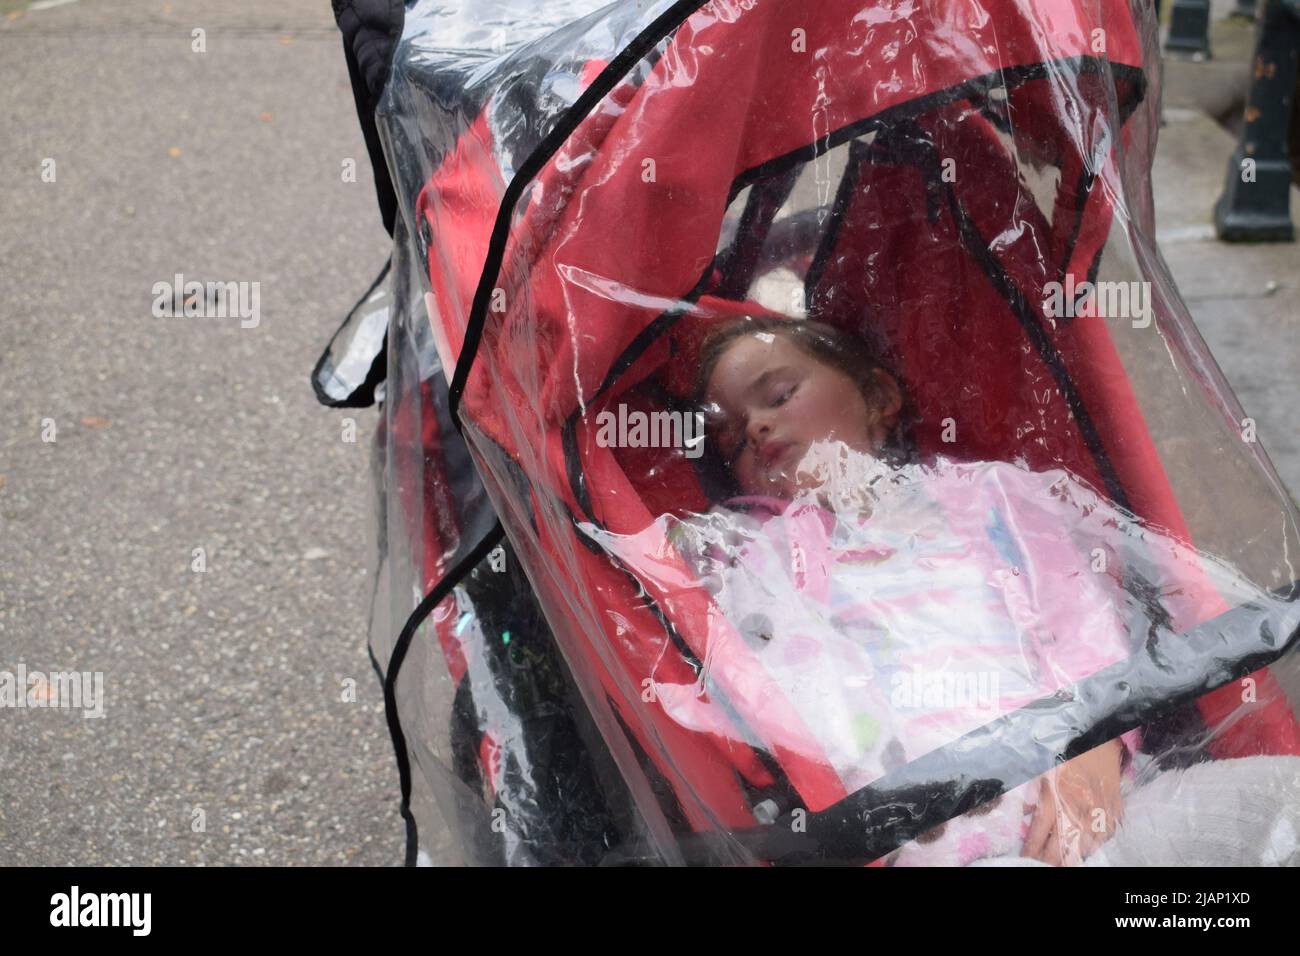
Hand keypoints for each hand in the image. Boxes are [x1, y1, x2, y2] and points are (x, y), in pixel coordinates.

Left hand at [1022, 739, 1123, 865]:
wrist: (1101, 739)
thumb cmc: (1068, 752)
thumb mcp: (1043, 768)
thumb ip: (1033, 792)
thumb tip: (1024, 813)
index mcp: (1056, 795)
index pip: (1040, 830)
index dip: (1032, 848)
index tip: (1026, 858)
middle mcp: (1077, 807)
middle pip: (1062, 844)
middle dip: (1051, 859)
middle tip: (1043, 865)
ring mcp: (1098, 811)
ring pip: (1086, 845)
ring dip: (1073, 855)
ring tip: (1063, 862)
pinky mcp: (1114, 810)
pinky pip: (1105, 836)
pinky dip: (1095, 845)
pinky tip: (1086, 849)